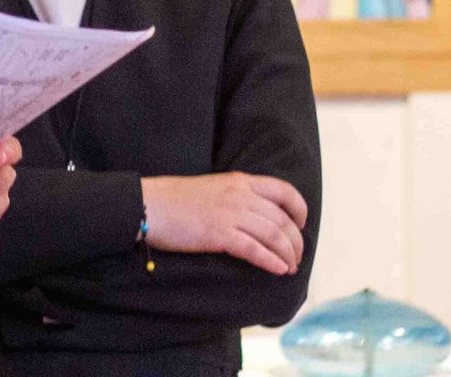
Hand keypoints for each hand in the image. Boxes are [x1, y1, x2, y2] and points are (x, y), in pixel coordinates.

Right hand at [142, 172, 306, 274]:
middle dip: (296, 241)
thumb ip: (237, 195)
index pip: (283, 190)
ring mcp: (230, 214)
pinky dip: (270, 261)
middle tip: (297, 257)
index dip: (299, 209)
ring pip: (273, 235)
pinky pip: (254, 249)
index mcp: (239, 181)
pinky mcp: (218, 234)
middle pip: (282, 219)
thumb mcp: (214, 187)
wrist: (150, 205)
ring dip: (288, 254)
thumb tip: (257, 215)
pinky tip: (278, 270)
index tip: (301, 224)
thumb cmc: (176, 199)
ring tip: (291, 268)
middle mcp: (240, 195)